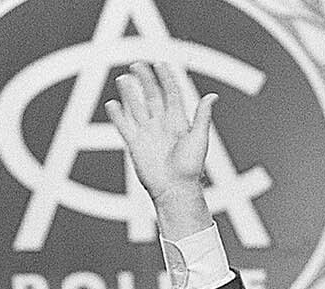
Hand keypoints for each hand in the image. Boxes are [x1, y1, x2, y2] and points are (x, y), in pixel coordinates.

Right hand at [105, 61, 215, 232]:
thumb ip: (202, 116)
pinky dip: (117, 115)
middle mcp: (162, 124)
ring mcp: (148, 133)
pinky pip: (124, 125)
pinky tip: (112, 103)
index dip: (166, 78)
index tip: (160, 63)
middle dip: (145, 80)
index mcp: (178, 121)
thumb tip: (212, 96)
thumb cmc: (190, 167)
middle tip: (136, 64)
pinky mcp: (135, 144)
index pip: (171, 93)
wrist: (175, 189)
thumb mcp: (199, 138)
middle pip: (152, 96)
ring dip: (130, 93)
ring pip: (136, 107)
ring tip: (123, 79)